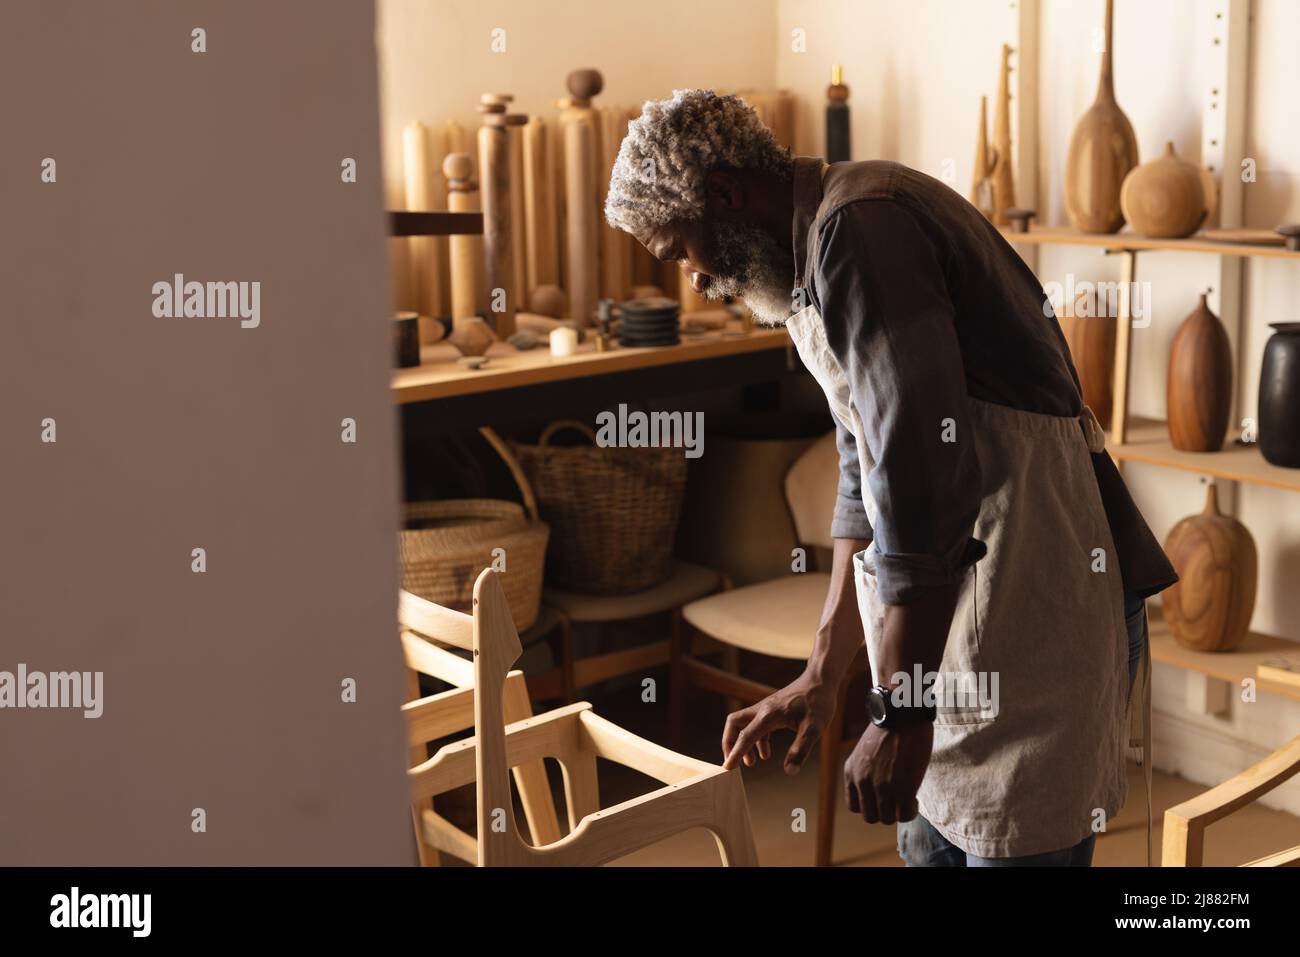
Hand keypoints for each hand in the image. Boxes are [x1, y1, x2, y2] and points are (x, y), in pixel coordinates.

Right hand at [721, 670, 839, 773]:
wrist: (821, 680)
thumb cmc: (818, 701)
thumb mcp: (814, 728)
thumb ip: (800, 750)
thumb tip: (790, 771)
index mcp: (769, 714)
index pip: (746, 736)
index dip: (735, 753)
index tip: (727, 768)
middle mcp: (763, 710)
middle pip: (734, 724)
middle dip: (729, 744)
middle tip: (733, 762)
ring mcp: (766, 709)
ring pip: (744, 725)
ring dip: (743, 744)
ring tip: (751, 763)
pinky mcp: (772, 711)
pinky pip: (757, 726)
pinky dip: (756, 740)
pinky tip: (765, 754)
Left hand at [843, 721, 932, 824]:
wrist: (903, 714)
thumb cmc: (889, 728)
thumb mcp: (866, 751)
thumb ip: (866, 771)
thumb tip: (877, 791)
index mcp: (851, 771)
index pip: (854, 806)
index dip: (869, 805)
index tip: (880, 798)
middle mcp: (863, 782)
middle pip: (870, 816)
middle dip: (884, 810)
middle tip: (896, 799)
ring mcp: (882, 788)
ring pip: (887, 819)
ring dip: (898, 812)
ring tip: (907, 798)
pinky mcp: (903, 790)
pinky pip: (905, 815)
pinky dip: (910, 811)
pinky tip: (915, 800)